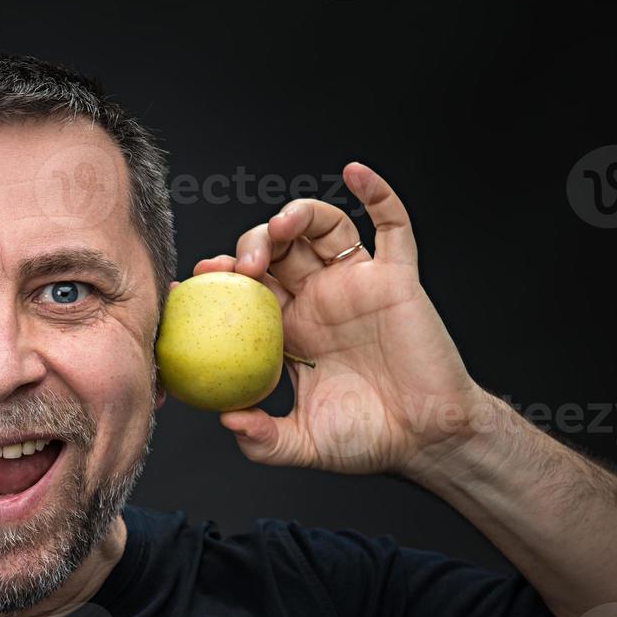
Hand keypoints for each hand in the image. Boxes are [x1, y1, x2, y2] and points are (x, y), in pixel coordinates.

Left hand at [195, 162, 485, 475]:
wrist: (426, 439)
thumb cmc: (367, 439)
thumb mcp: (303, 445)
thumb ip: (263, 439)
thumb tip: (226, 419)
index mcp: (288, 331)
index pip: (243, 291)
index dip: (216, 280)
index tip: (190, 282)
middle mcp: (318, 300)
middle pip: (276, 251)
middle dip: (250, 246)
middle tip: (240, 267)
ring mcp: (356, 284)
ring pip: (322, 229)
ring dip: (297, 216)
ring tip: (278, 229)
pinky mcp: (397, 277)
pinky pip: (392, 225)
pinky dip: (376, 192)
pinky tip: (355, 172)